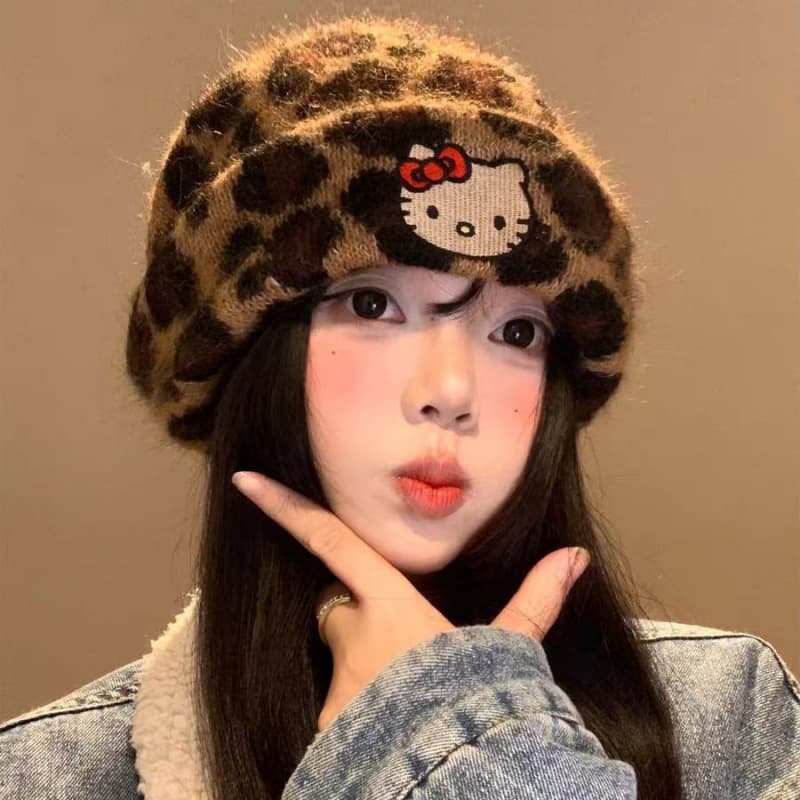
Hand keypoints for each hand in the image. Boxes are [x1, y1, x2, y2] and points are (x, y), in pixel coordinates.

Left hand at [231, 470, 590, 732]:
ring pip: (339, 666)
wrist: (454, 775)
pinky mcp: (325, 732)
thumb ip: (536, 601)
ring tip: (406, 706)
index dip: (286, 508)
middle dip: (355, 621)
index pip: (331, 543)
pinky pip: (334, 713)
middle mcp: (354, 640)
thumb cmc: (481, 703)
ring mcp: (335, 687)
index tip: (244, 481)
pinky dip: (355, 718)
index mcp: (392, 607)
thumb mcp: (511, 650)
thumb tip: (573, 557)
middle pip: (336, 612)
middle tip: (400, 653)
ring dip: (362, 676)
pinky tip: (391, 734)